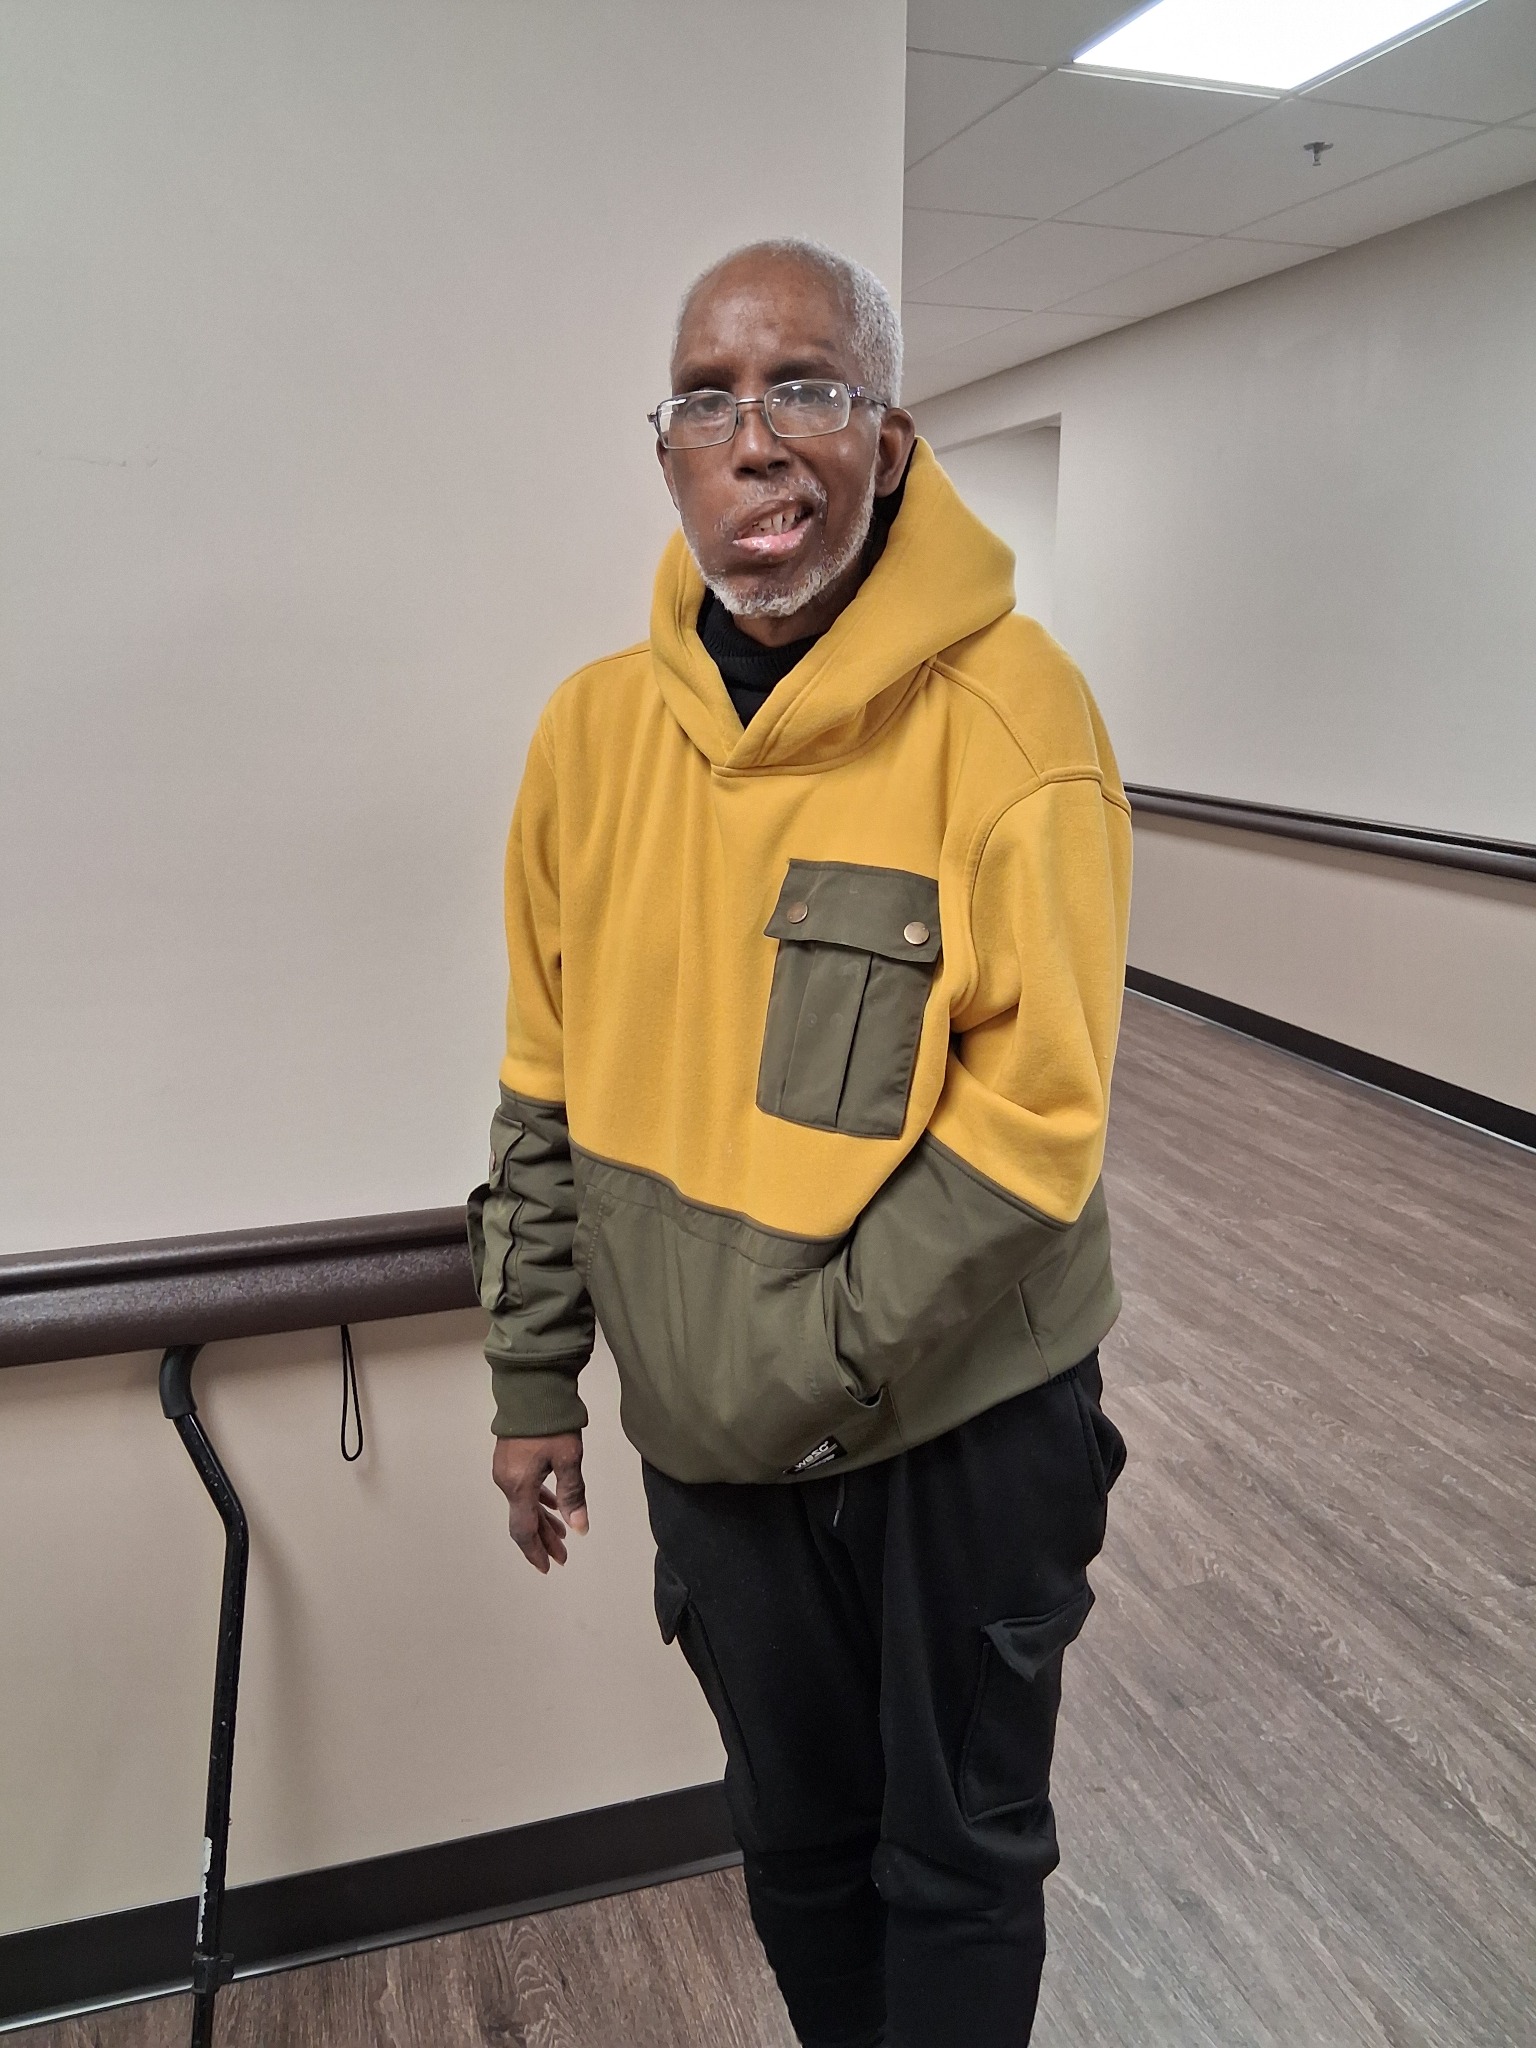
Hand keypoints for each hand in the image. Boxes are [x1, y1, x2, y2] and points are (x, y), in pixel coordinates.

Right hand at [492, 1432, 588, 1573]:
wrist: (531, 1387)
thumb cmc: (551, 1423)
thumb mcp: (568, 1459)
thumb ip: (573, 1495)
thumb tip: (580, 1529)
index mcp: (519, 1486)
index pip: (524, 1530)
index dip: (536, 1551)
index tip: (548, 1567)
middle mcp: (506, 1482)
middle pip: (524, 1520)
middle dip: (544, 1539)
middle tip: (562, 1556)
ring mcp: (506, 1469)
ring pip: (524, 1504)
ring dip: (543, 1520)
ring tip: (562, 1534)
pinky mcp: (509, 1458)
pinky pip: (523, 1489)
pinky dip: (538, 1501)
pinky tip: (551, 1504)